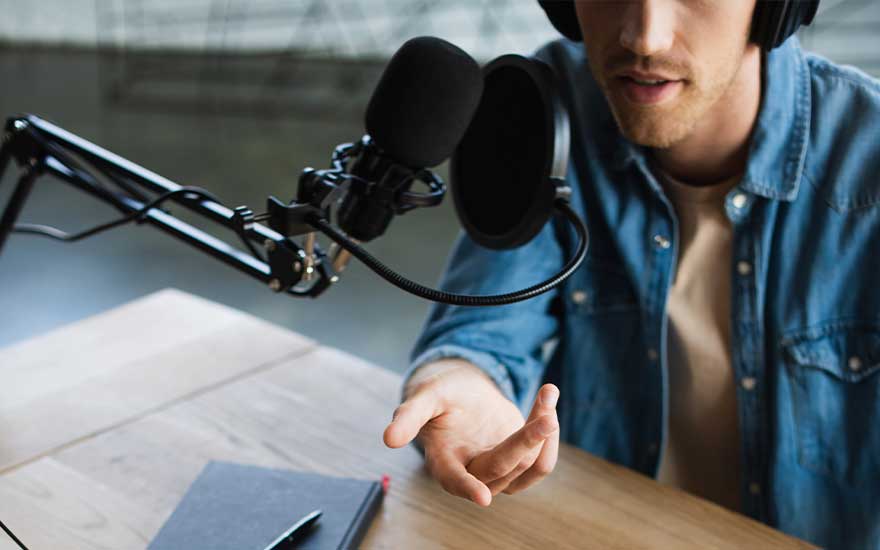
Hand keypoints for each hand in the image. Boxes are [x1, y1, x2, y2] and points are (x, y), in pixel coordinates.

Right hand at [383, 360, 559, 505]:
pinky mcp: (519, 464)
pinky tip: (548, 402)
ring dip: (543, 433)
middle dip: (526, 443)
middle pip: (502, 468)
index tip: (481, 499)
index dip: (465, 489)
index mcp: (443, 460)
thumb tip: (388, 439)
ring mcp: (499, 471)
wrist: (463, 394)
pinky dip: (550, 436)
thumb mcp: (425, 396)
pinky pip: (541, 461)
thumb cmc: (441, 395)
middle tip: (548, 418)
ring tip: (547, 394)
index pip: (453, 480)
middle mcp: (472, 473)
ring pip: (528, 465)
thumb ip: (409, 416)